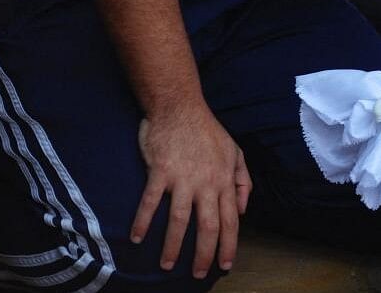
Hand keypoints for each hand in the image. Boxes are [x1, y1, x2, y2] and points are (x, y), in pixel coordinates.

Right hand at [131, 106, 251, 278]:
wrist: (180, 107)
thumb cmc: (207, 131)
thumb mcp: (235, 152)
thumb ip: (243, 180)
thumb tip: (244, 209)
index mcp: (225, 180)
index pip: (231, 220)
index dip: (229, 245)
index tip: (225, 264)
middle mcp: (206, 183)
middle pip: (208, 227)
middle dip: (204, 254)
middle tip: (199, 274)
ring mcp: (183, 179)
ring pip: (180, 220)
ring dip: (172, 246)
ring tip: (167, 265)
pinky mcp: (160, 172)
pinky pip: (151, 202)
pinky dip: (143, 221)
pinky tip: (136, 237)